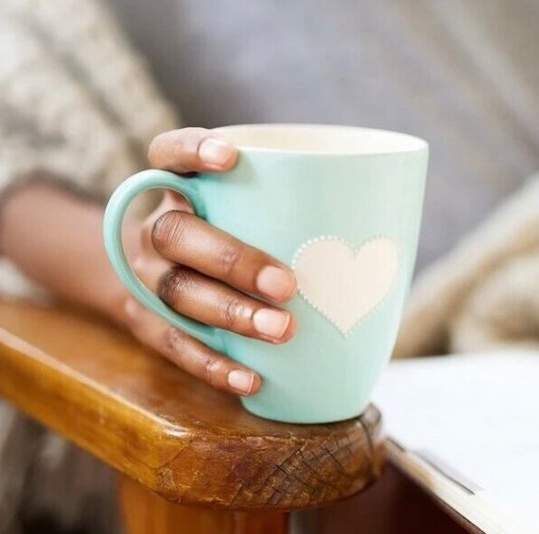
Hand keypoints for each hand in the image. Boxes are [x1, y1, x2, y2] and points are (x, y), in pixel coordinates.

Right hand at [118, 128, 296, 394]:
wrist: (171, 281)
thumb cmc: (244, 238)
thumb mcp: (259, 214)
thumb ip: (300, 211)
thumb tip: (394, 224)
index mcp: (180, 187)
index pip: (168, 154)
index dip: (192, 150)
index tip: (232, 158)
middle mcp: (154, 228)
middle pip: (176, 234)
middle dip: (232, 260)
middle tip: (287, 284)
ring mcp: (144, 277)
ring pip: (175, 292)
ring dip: (230, 314)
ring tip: (282, 330)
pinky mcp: (144, 322)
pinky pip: (172, 345)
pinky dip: (213, 364)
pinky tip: (251, 379)